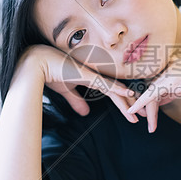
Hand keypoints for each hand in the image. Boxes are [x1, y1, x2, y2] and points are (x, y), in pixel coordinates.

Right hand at [19, 45, 139, 122]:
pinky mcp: (86, 75)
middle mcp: (95, 75)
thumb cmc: (49, 73)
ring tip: (140, 114)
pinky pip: (105, 84)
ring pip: (115, 90)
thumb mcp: (66, 91)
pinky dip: (117, 89)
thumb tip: (86, 113)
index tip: (134, 113)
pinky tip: (129, 94)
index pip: (112, 92)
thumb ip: (77, 101)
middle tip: (145, 116)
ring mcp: (92, 74)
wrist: (35, 64)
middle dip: (132, 104)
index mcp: (91, 79)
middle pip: (118, 92)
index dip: (124, 102)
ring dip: (128, 103)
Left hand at [126, 57, 180, 132]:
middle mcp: (170, 63)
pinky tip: (132, 110)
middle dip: (146, 103)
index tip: (146, 109)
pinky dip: (141, 103)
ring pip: (151, 91)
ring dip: (146, 109)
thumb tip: (159, 100)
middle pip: (151, 85)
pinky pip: (151, 93)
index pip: (155, 78)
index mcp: (174, 62)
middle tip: (141, 117)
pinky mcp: (172, 80)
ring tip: (145, 123)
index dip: (150, 95)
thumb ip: (171, 90)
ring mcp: (171, 70)